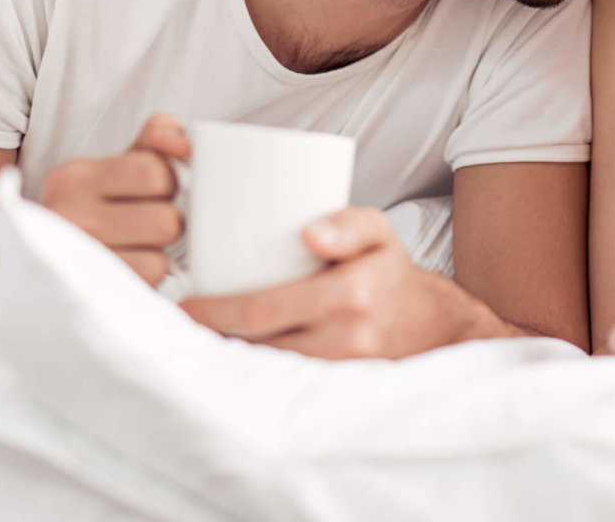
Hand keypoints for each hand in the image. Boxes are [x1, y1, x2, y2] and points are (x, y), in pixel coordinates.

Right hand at [41, 113, 186, 286]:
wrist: (38, 267)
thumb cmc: (93, 208)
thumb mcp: (116, 166)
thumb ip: (154, 139)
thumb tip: (182, 142)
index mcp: (76, 176)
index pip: (155, 171)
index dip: (170, 181)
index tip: (160, 190)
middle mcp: (68, 216)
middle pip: (165, 218)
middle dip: (169, 219)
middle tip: (152, 222)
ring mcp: (76, 258)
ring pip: (161, 254)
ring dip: (161, 249)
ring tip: (141, 245)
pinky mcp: (90, 290)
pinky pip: (152, 275)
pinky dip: (150, 273)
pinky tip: (133, 267)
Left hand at [179, 206, 481, 358]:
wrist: (432, 325)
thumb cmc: (390, 270)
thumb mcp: (377, 230)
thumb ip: (347, 221)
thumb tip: (309, 233)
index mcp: (350, 295)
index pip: (262, 311)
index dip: (214, 312)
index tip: (186, 304)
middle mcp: (346, 340)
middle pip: (257, 346)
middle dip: (211, 336)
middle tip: (182, 320)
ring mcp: (342, 373)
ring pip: (266, 371)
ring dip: (228, 357)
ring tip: (198, 338)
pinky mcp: (338, 392)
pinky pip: (285, 387)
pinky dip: (254, 376)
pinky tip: (231, 363)